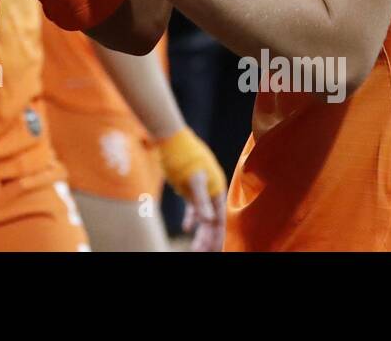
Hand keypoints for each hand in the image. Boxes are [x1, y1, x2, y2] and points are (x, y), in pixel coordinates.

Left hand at [157, 126, 227, 251]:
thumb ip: (200, 200)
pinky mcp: (189, 188)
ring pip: (202, 216)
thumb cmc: (184, 157)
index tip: (216, 249)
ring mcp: (200, 190)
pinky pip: (193, 207)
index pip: (220, 218)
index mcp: (217, 189)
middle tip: (200, 251)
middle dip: (208, 237)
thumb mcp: (193, 179)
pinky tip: (187, 228)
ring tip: (195, 247)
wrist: (170, 139)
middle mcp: (211, 191)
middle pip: (212, 220)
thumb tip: (209, 221)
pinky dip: (190, 218)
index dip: (219, 235)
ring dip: (200, 232)